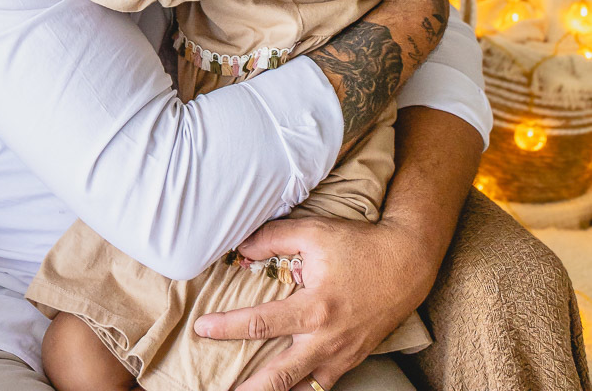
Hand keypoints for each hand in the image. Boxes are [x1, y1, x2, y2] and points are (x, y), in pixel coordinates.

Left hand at [195, 216, 428, 390]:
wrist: (405, 264)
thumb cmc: (358, 246)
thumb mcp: (314, 232)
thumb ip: (273, 238)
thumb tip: (240, 248)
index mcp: (314, 308)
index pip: (260, 323)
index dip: (227, 328)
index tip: (202, 329)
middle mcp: (325, 340)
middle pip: (277, 377)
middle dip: (247, 390)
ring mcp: (339, 356)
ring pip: (300, 389)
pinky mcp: (350, 361)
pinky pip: (320, 385)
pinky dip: (300, 390)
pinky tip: (285, 390)